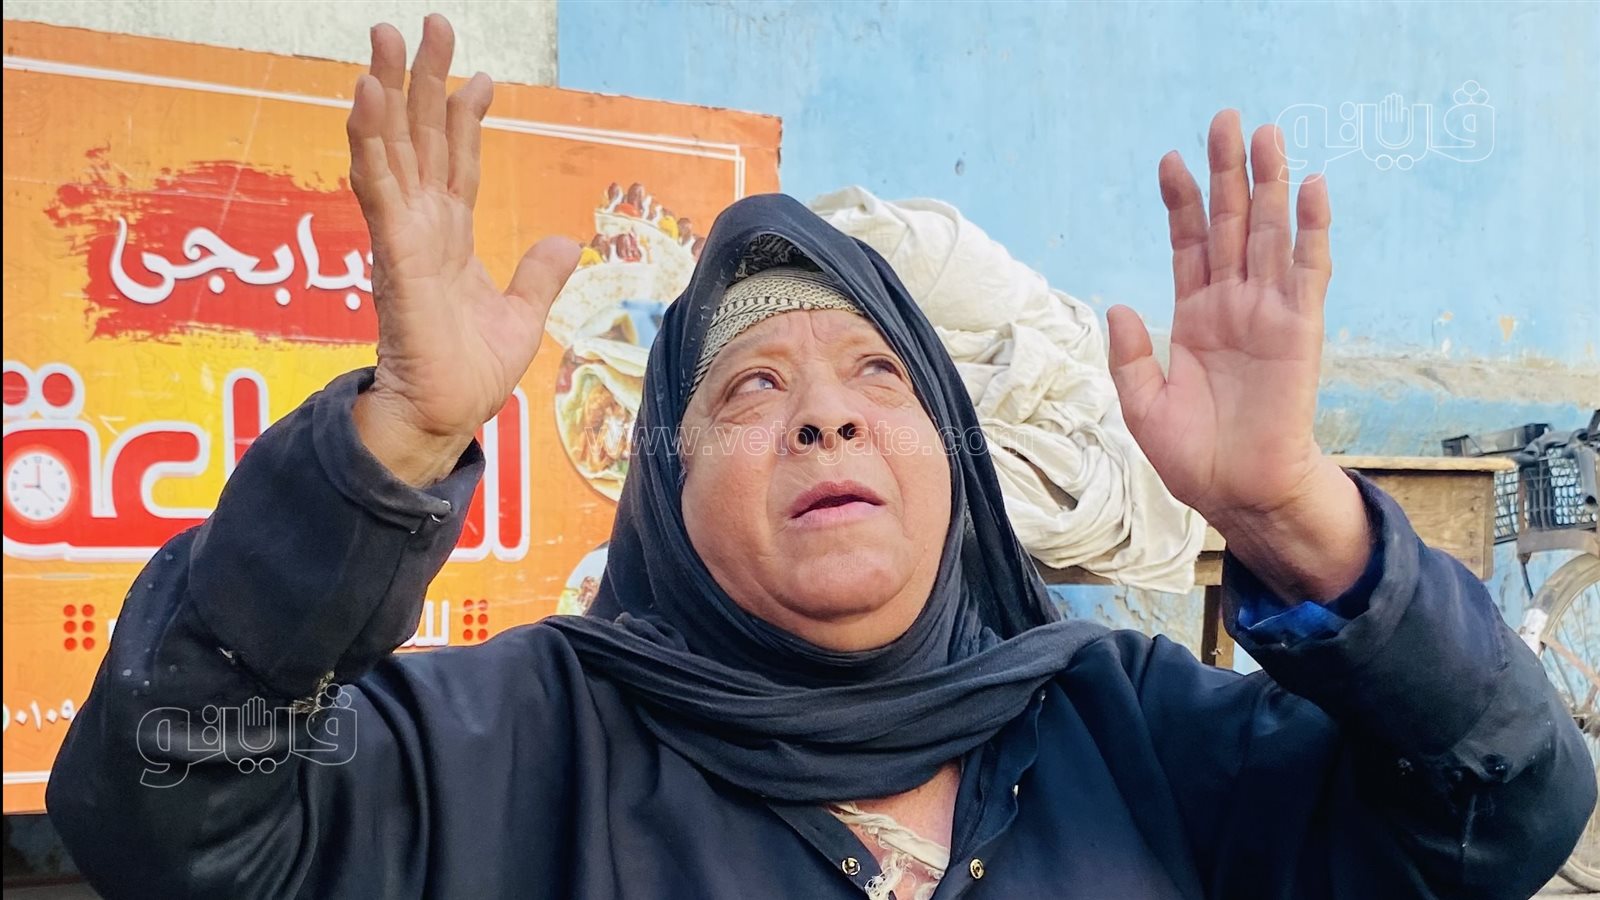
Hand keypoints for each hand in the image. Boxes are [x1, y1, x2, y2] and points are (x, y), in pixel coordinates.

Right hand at [346, 15, 578, 484]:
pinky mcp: (393, 252)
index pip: (456, 163)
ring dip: (387, 91)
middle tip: (426, 24)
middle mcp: (422, 227)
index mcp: (449, 238)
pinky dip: (371, 138)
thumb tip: (566, 242)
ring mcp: (403, 236)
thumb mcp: (521, 317)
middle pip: (420, 138)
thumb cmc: (467, 375)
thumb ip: (538, 275)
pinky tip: (369, 94)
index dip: (463, 118)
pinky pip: (378, 185)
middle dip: (422, 80)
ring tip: (385, 39)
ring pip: (392, 148)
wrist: (444, 417)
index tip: (478, 77)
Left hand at [1107, 110, 1369, 599]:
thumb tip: (1117, 306)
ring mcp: (1268, 314)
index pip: (1189, 243)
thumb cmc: (1192, 455)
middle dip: (1227, 172)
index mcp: (1195, 316)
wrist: (1237, 493)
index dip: (1181, 202)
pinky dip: (1312, 231)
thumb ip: (1128, 355)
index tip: (1169, 160)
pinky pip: (1309, 272)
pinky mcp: (1299, 332)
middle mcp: (1233, 305)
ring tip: (1267, 133)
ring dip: (1270, 185)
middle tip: (1224, 119)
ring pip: (1269, 235)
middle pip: (1231, 224)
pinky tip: (1311, 190)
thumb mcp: (1141, 404)